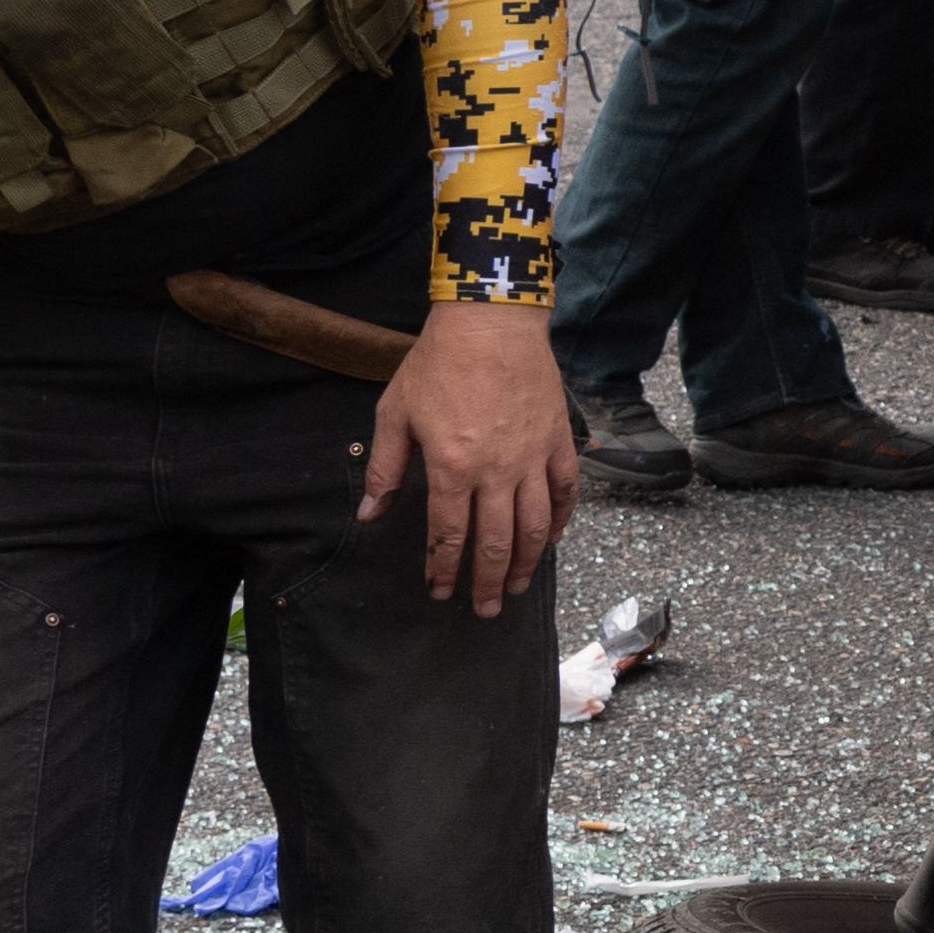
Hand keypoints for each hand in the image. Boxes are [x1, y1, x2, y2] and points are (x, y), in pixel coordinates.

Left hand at [365, 303, 576, 618]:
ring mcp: (532, 458)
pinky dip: (560, 521)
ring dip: (524, 563)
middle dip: (487, 581)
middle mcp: (496, 471)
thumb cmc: (437, 364)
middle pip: (495, 541)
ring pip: (535, 526)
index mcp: (451, 466)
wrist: (491, 323)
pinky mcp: (557, 442)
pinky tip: (551, 540)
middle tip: (483, 609)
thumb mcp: (395, 413)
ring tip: (516, 588)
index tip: (440, 591)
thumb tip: (369, 514)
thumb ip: (384, 468)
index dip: (443, 568)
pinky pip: (565, 492)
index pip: (448, 534)